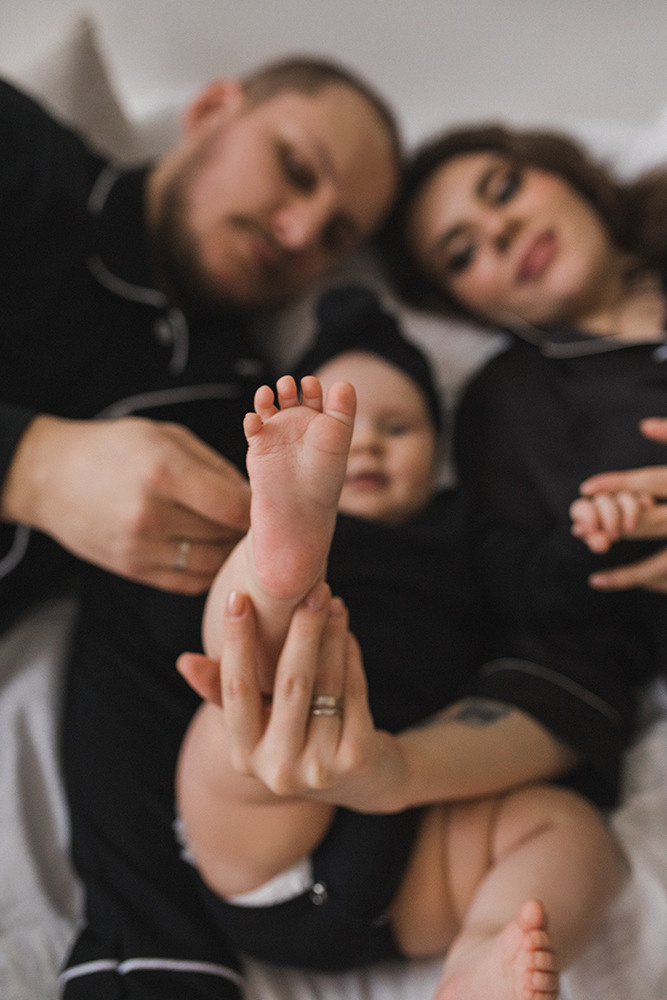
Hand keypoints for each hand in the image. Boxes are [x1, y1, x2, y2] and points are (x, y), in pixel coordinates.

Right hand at [1, 415, 249, 592]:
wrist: (51, 478)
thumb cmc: (113, 448)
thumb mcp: (166, 437)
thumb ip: (215, 466)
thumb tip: (256, 494)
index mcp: (164, 472)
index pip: (235, 505)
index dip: (260, 505)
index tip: (269, 500)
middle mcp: (152, 515)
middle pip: (226, 535)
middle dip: (248, 528)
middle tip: (262, 519)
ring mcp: (140, 549)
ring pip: (211, 563)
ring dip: (229, 552)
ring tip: (235, 534)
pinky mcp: (133, 570)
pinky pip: (189, 581)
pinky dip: (207, 569)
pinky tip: (210, 550)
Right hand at [177, 584, 404, 811]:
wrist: (362, 782)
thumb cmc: (296, 736)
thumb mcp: (256, 720)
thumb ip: (221, 690)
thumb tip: (184, 661)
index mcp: (244, 755)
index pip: (235, 690)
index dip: (236, 641)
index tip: (237, 596)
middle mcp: (278, 769)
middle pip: (289, 684)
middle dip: (301, 630)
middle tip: (311, 587)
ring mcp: (319, 768)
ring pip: (327, 684)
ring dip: (331, 637)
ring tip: (332, 603)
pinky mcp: (356, 759)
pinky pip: (352, 693)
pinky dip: (351, 658)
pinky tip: (347, 634)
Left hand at [575, 416, 666, 591]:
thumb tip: (643, 425)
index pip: (652, 481)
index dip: (618, 484)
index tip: (587, 488)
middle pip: (649, 523)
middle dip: (612, 527)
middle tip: (580, 531)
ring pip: (661, 566)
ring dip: (628, 576)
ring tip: (597, 580)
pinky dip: (657, 584)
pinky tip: (638, 583)